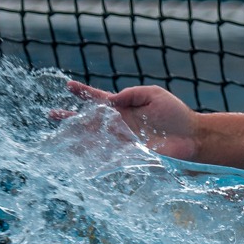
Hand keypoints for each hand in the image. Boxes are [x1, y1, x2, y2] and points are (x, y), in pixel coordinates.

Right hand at [64, 81, 199, 160]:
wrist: (192, 137)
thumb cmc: (176, 115)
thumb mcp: (154, 95)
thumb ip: (132, 93)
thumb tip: (111, 99)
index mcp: (123, 108)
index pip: (99, 99)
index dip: (84, 93)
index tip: (68, 85)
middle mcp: (118, 125)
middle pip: (89, 121)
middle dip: (70, 118)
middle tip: (51, 114)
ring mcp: (121, 140)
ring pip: (92, 139)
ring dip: (75, 139)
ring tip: (57, 138)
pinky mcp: (128, 155)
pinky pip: (105, 157)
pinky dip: (91, 158)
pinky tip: (77, 158)